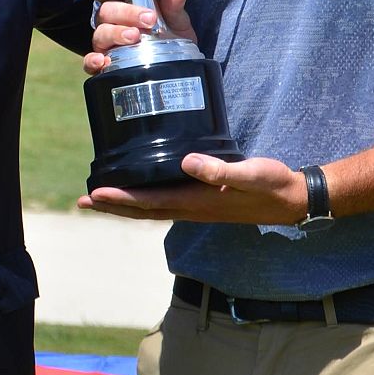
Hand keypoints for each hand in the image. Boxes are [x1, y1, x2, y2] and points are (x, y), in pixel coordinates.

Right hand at [75, 0, 197, 73]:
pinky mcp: (106, 66)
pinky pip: (90, 64)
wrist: (178, 65)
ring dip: (116, 33)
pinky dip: (93, 61)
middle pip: (104, 11)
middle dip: (123, 12)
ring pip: (100, 34)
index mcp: (120, 3)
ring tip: (135, 36)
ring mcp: (106, 44)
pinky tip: (102, 61)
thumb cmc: (169, 33)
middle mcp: (109, 22)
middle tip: (149, 18)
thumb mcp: (175, 15)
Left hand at [78, 153, 304, 223]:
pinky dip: (144, 199)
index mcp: (197, 202)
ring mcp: (196, 207)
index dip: (120, 200)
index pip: (150, 203)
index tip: (94, 195)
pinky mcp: (202, 200)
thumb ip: (220, 171)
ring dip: (123, 206)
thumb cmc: (272, 185)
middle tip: (82, 202)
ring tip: (98, 199)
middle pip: (142, 211)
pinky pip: (164, 201)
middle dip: (112, 207)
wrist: (291, 199)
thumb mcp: (250, 174)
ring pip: (151, 209)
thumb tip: (188, 163)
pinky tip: (138, 189)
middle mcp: (191, 208)